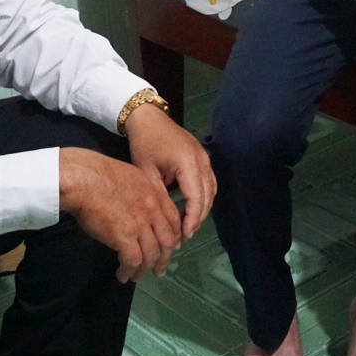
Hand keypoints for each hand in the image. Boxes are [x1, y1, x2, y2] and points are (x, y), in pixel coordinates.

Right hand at [59, 146, 182, 281]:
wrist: (83, 178)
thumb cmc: (97, 173)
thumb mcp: (129, 175)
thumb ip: (139, 191)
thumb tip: (135, 205)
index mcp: (154, 192)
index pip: (173, 218)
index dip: (174, 235)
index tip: (171, 246)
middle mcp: (152, 209)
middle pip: (167, 240)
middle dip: (165, 258)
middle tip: (160, 269)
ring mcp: (140, 224)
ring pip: (152, 254)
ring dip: (146, 269)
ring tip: (137, 276)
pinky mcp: (124, 237)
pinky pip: (133, 261)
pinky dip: (129, 271)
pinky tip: (123, 275)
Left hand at [124, 103, 216, 240]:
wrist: (149, 119)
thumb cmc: (144, 144)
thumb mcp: (147, 173)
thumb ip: (160, 195)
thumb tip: (167, 221)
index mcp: (187, 163)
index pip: (196, 197)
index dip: (192, 219)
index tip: (184, 235)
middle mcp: (202, 160)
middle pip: (207, 196)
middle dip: (198, 218)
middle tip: (184, 236)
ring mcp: (206, 158)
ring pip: (211, 190)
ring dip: (202, 209)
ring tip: (188, 226)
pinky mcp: (204, 157)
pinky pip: (209, 182)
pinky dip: (203, 198)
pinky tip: (192, 209)